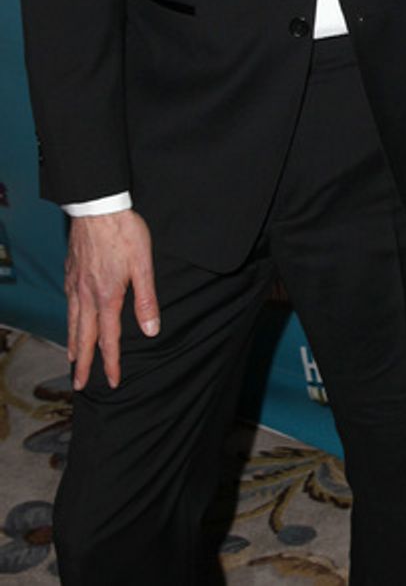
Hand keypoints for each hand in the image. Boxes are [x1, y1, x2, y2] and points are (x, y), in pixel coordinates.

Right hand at [65, 209, 158, 389]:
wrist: (97, 208)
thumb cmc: (124, 233)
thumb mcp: (143, 265)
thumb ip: (147, 299)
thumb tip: (151, 330)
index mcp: (107, 297)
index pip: (109, 338)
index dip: (112, 362)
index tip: (113, 381)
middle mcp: (87, 295)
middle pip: (84, 337)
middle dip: (83, 363)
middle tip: (79, 384)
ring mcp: (75, 284)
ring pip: (72, 322)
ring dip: (72, 344)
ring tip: (71, 359)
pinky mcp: (70, 272)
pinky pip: (67, 304)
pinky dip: (68, 320)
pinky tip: (70, 320)